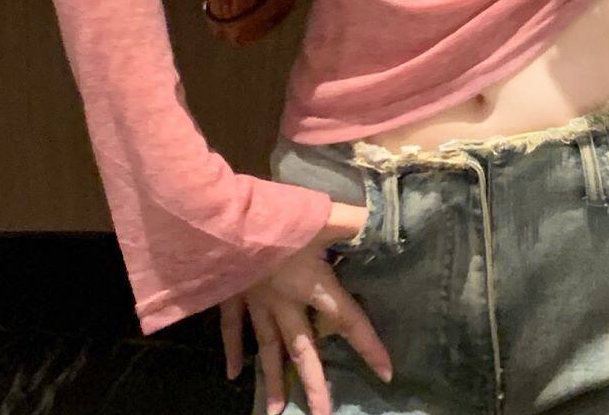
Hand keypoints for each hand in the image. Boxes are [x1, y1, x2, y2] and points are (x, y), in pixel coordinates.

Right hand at [219, 202, 391, 414]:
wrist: (223, 222)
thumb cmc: (275, 218)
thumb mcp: (321, 215)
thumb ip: (354, 219)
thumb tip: (385, 218)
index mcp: (312, 285)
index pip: (347, 320)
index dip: (368, 346)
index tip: (385, 374)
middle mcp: (285, 302)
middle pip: (303, 350)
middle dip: (313, 384)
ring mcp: (255, 301)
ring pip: (268, 348)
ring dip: (273, 380)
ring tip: (276, 413)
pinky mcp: (230, 293)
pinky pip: (231, 327)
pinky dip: (232, 350)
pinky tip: (233, 374)